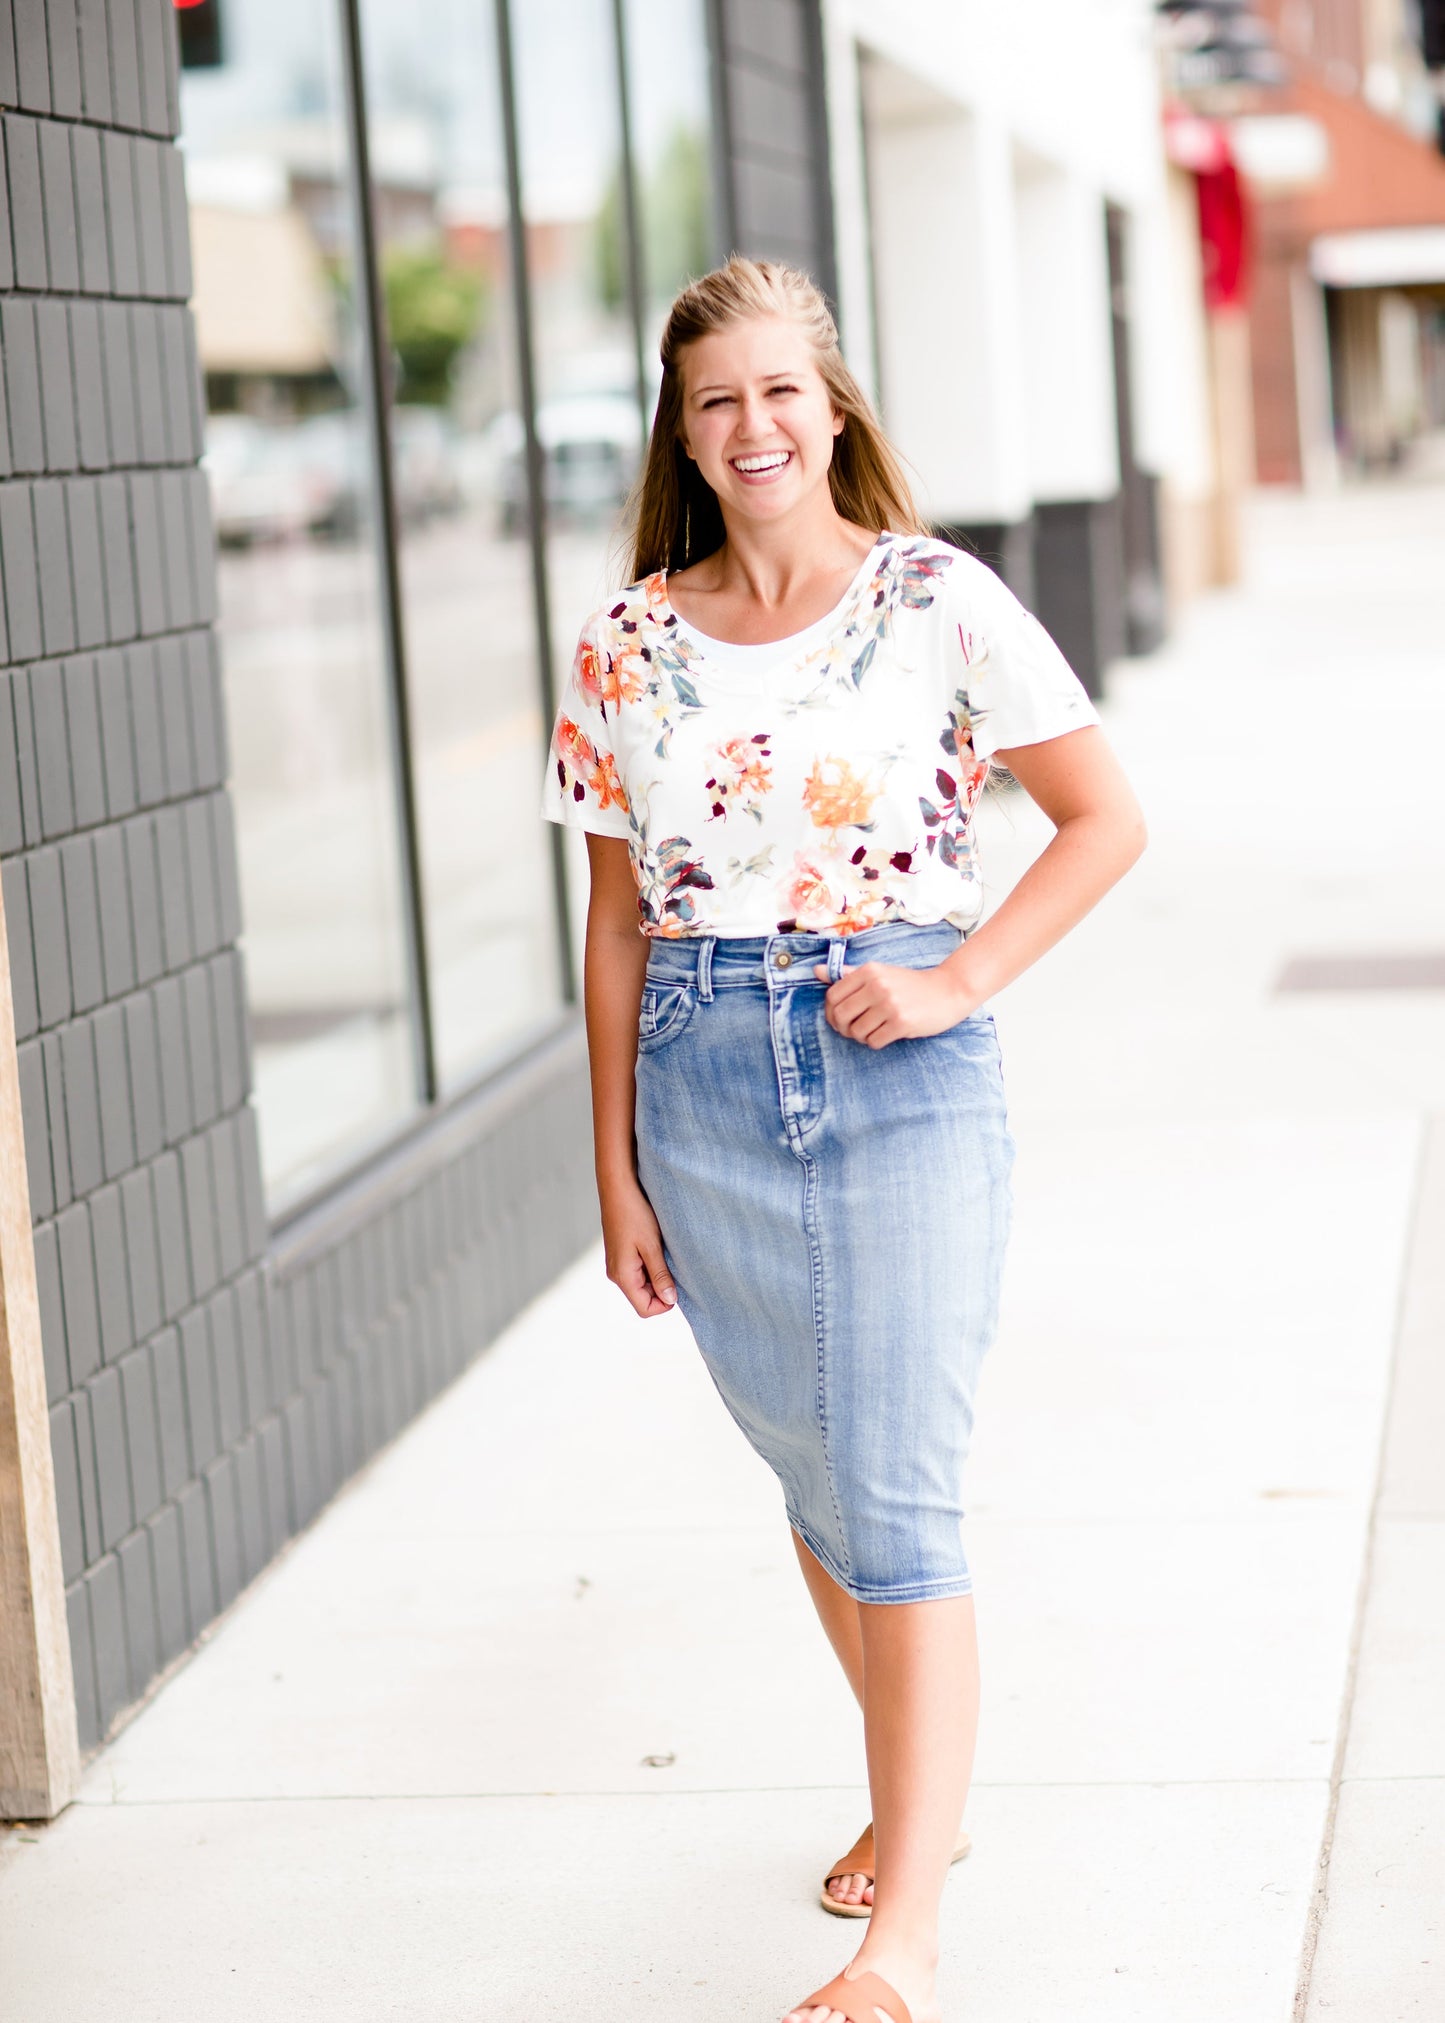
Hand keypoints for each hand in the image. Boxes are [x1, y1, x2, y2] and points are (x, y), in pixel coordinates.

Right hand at [600, 1176, 677, 1316]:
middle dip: (662, 1289)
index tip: (679, 1285)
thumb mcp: (652, 1246)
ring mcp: (617, 1264)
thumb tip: (670, 1300)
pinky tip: (658, 1248)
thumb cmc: (634, 1213)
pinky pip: (638, 1271)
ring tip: (667, 1254)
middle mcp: (617, 1274)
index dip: (665, 1304)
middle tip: (676, 1266)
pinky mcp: (621, 1254)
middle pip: (644, 1298)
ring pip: (642, 1285)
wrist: (618, 1187)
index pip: (645, 1309)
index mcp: (622, 1276)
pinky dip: (652, 1265)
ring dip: (658, 1276)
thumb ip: (660, 1275)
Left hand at [812, 956, 977, 1048]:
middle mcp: (877, 985)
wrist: (948, 991)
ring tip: (872, 1030)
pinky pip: (873, 1041)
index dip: (831, 1011)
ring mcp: (889, 1004)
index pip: (832, 996)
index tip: (841, 1017)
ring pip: (856, 1031)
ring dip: (861, 1037)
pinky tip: (885, 1034)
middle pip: (840, 1016)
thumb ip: (848, 974)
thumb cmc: (910, 984)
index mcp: (869, 971)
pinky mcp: (901, 1022)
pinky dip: (875, 1042)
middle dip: (843, 1028)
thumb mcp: (880, 973)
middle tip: (853, 1029)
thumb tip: (815, 971)